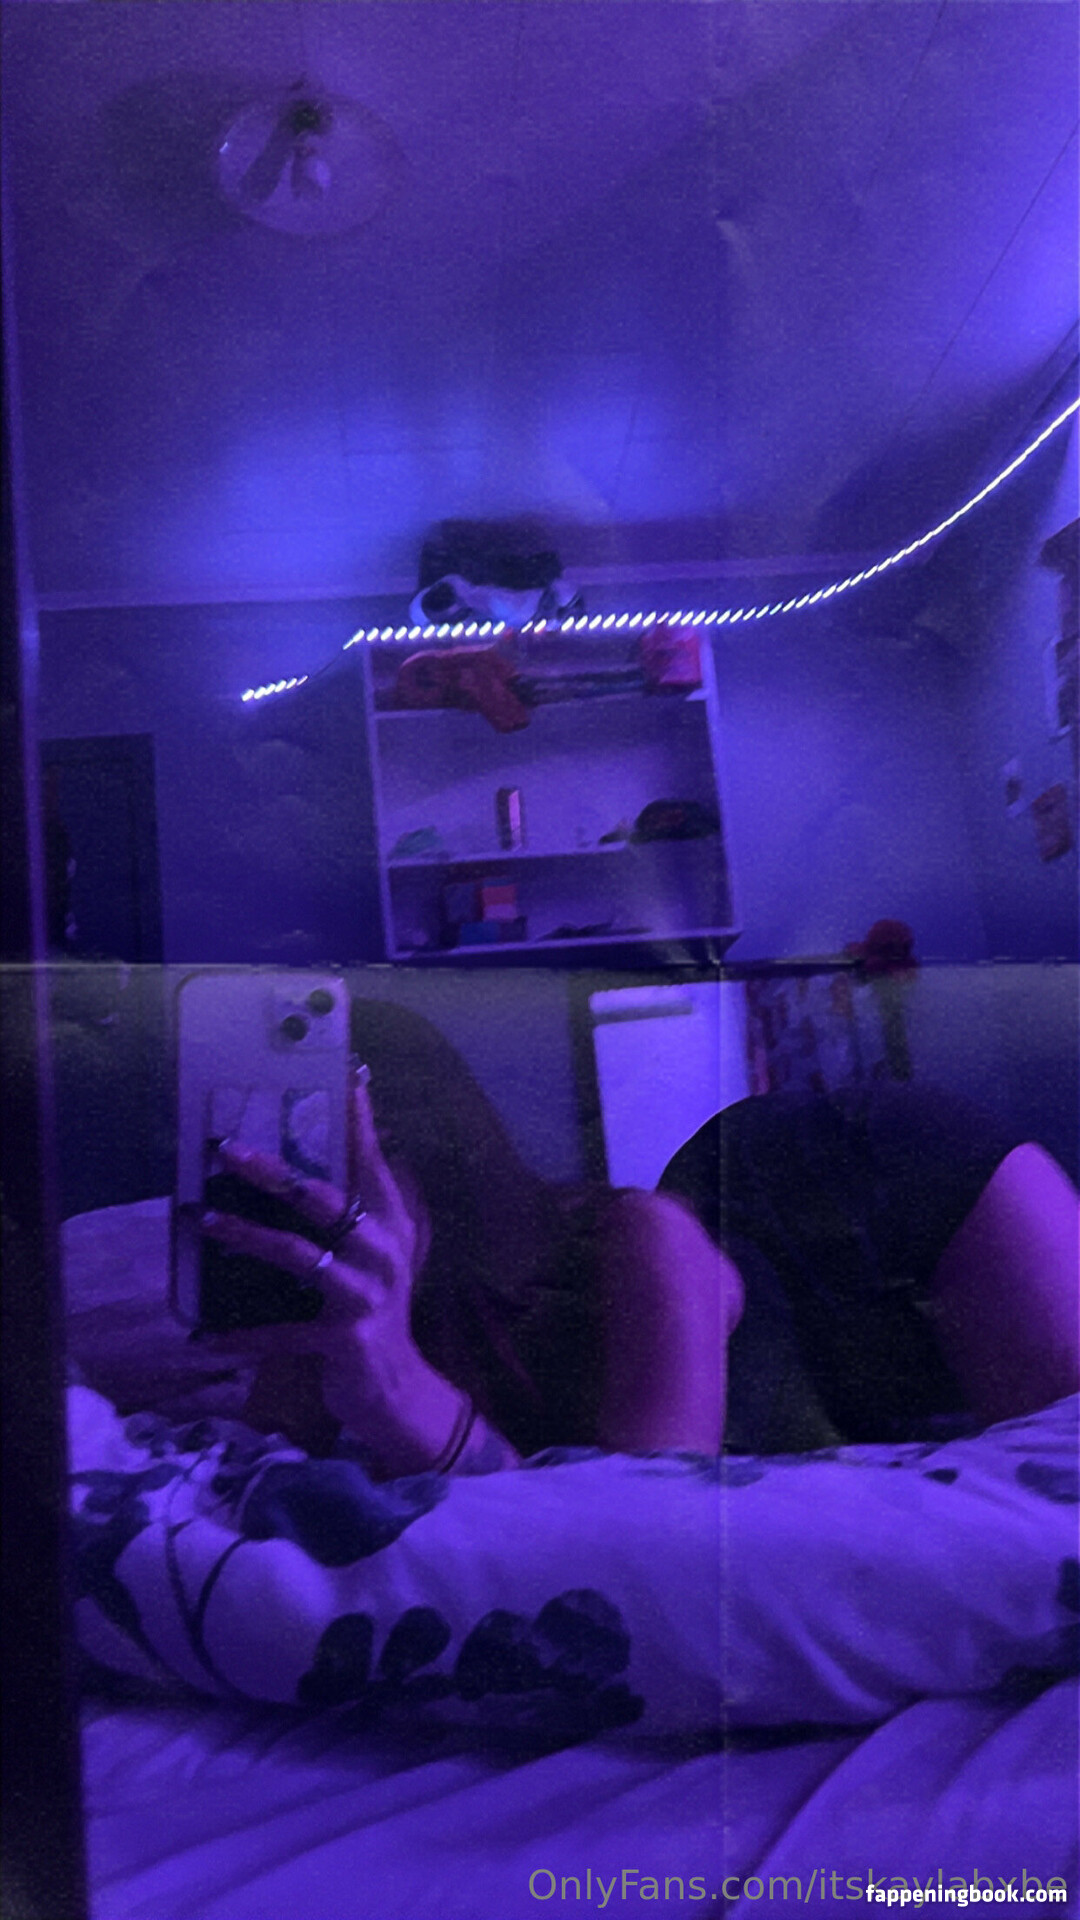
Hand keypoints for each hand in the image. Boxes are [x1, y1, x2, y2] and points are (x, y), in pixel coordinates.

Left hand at [198, 1073, 463, 1472]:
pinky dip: (240, 1336)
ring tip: (206, 1220)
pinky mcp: (342, 1339)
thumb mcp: (372, 1260)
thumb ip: (349, 1218)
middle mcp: (383, 1252)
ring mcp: (365, 1295)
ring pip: (299, 1256)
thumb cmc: (374, 1314)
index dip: (360, 1121)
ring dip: (247, 1236)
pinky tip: (204, 1338)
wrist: (398, 1391)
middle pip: (324, 1201)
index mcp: (391, 1226)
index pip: (372, 1163)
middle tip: (229, 1150)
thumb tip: (300, 1173)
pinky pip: (282, 1332)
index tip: (348, 1076)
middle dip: (274, 1174)